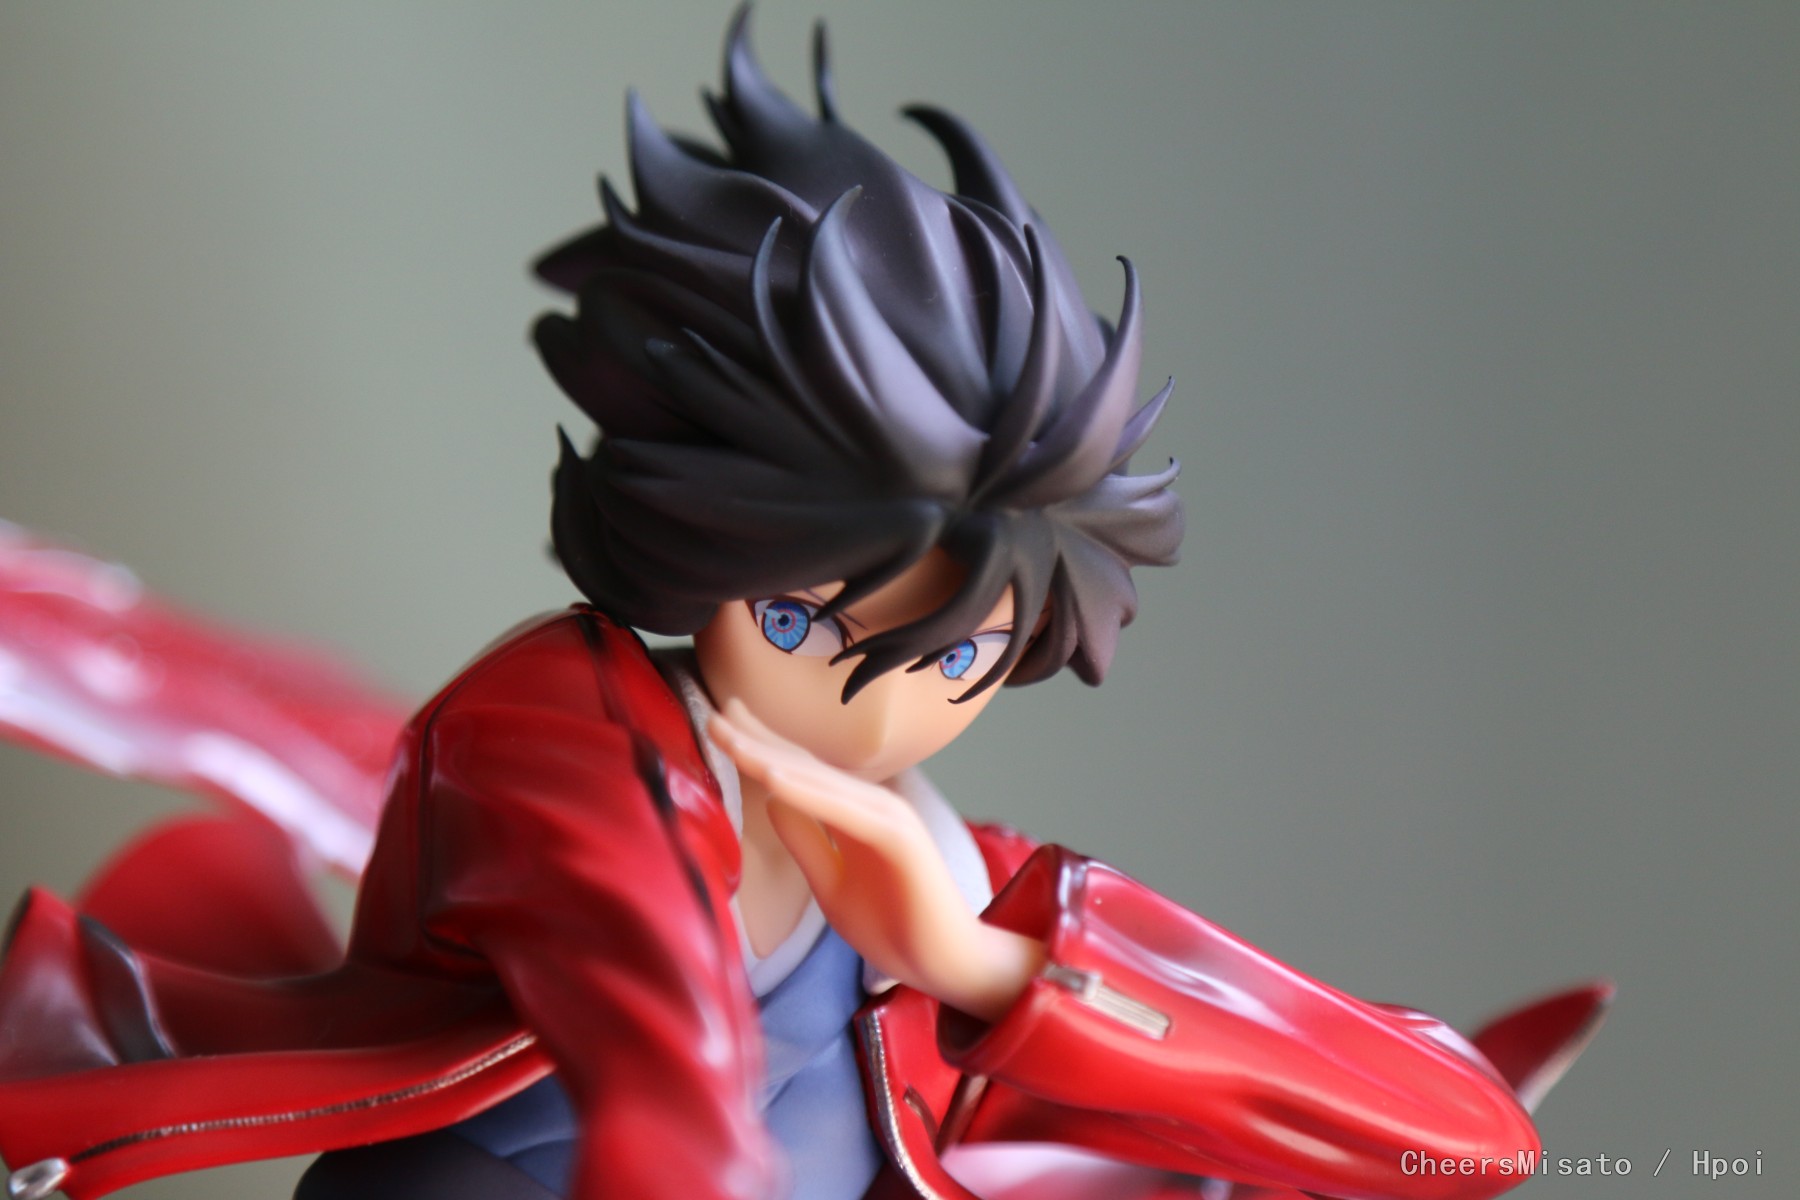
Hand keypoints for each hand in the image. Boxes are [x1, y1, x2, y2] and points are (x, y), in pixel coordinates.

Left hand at [709, 699, 1042, 1020]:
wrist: (946, 965)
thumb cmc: (895, 927)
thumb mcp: (830, 883)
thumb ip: (804, 840)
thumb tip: (770, 798)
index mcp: (852, 814)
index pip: (800, 771)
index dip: (761, 745)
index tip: (722, 721)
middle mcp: (871, 804)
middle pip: (804, 764)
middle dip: (757, 737)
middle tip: (715, 707)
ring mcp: (888, 817)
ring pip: (819, 780)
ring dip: (772, 757)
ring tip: (730, 736)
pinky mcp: (901, 838)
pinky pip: (845, 812)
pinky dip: (808, 794)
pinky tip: (771, 779)